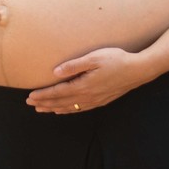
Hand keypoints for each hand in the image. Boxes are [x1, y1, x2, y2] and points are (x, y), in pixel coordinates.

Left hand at [25, 48, 147, 113]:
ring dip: (54, 108)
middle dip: (44, 103)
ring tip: (42, 109)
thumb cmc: (117, 59)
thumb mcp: (94, 58)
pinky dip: (69, 110)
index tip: (30, 97)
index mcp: (84, 86)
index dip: (43, 95)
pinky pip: (81, 109)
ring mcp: (95, 100)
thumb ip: (74, 66)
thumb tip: (55, 72)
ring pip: (70, 108)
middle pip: (61, 102)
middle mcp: (88, 96)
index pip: (58, 93)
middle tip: (30, 104)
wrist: (138, 70)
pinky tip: (64, 110)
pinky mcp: (102, 100)